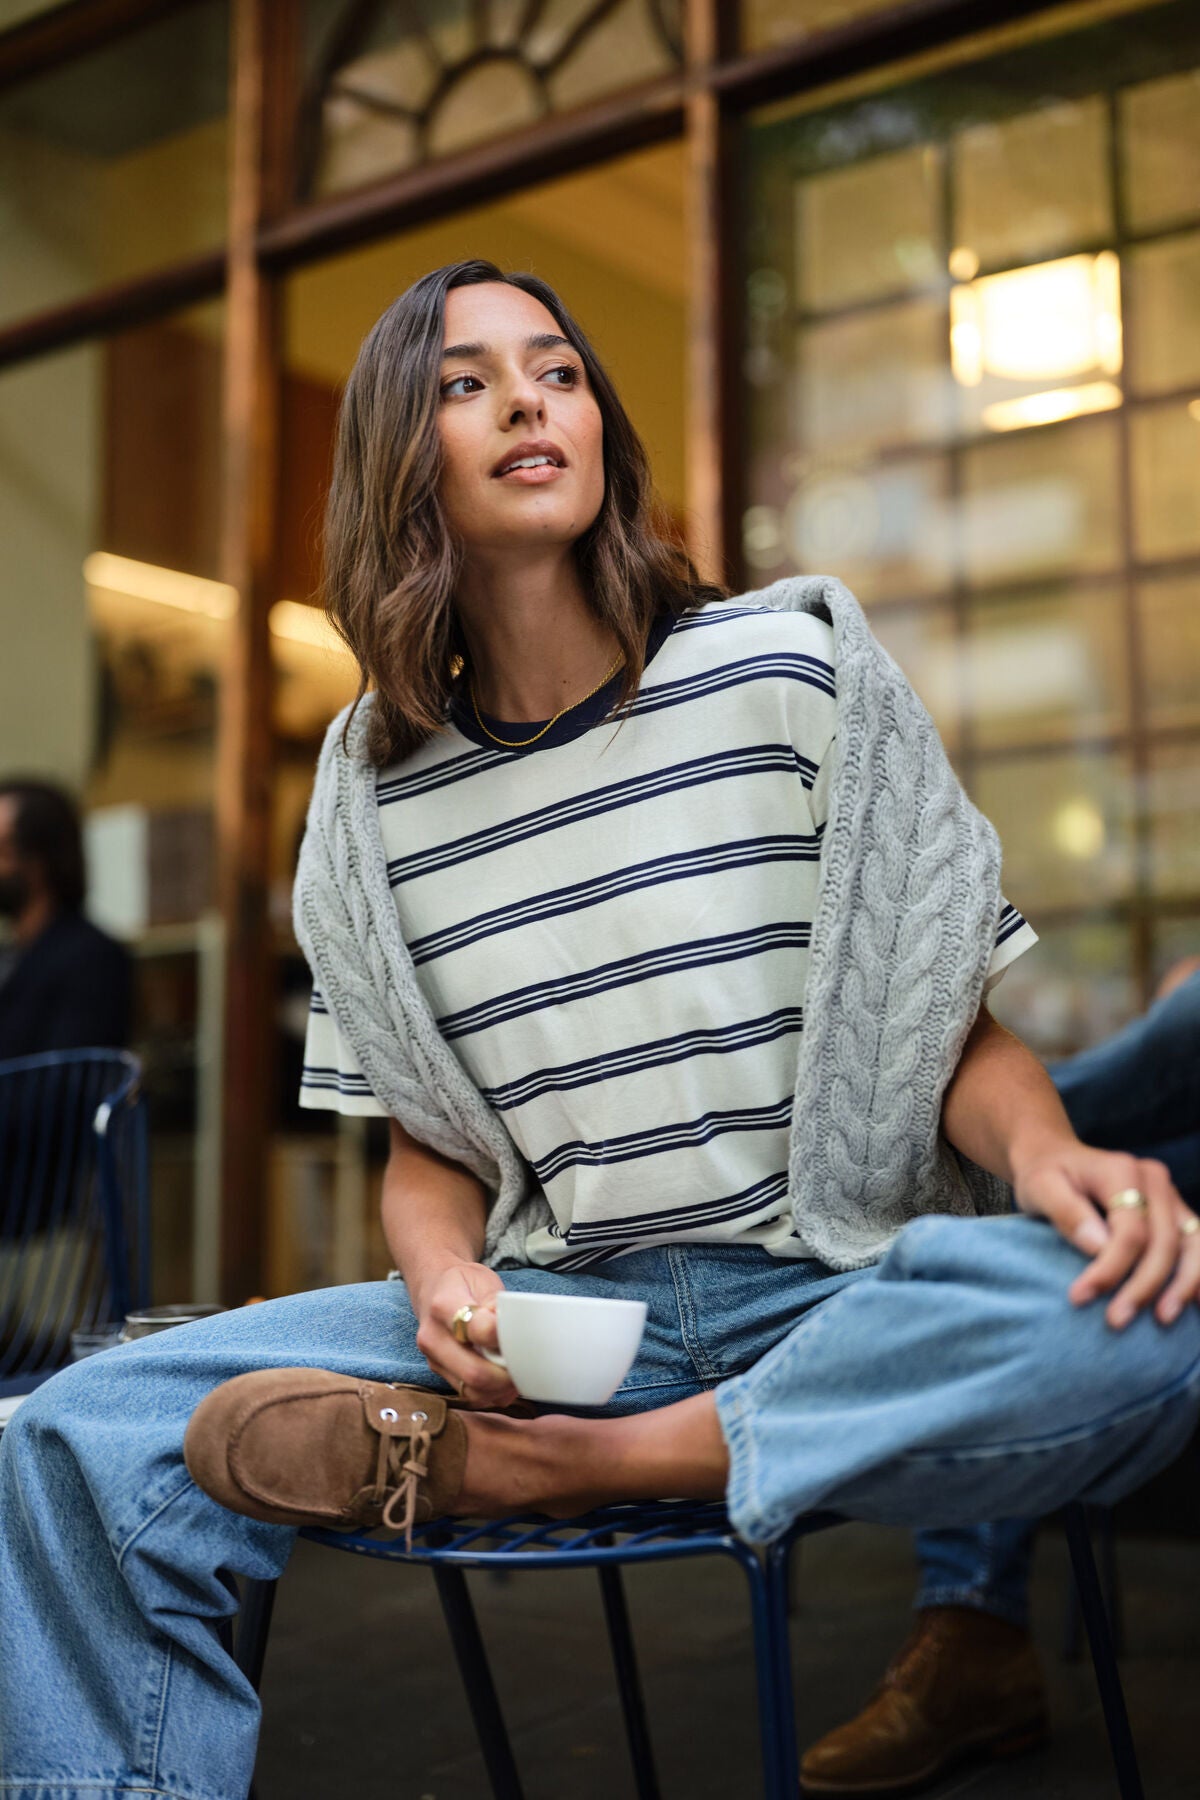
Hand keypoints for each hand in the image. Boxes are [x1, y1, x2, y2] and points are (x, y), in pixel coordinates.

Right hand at [414, 1262, 518, 1408]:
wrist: (434, 1288)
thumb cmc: (464, 1283)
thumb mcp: (484, 1281)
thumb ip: (499, 1307)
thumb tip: (516, 1335)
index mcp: (444, 1305)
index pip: (479, 1331)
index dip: (505, 1338)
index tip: (521, 1337)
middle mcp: (432, 1336)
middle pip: (474, 1372)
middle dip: (506, 1375)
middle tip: (525, 1365)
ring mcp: (433, 1359)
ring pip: (471, 1391)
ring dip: (499, 1389)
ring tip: (514, 1373)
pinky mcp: (439, 1373)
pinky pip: (468, 1395)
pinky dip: (491, 1394)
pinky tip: (502, 1380)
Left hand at [1013, 1139, 1199, 1328]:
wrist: (1056, 1157)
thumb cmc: (1046, 1175)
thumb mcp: (1040, 1187)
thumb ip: (1066, 1212)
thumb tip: (1098, 1246)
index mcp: (1121, 1170)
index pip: (1129, 1230)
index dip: (1110, 1268)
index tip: (1080, 1297)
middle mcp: (1154, 1180)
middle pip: (1163, 1241)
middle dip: (1142, 1286)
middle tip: (1115, 1320)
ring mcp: (1169, 1195)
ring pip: (1192, 1244)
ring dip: (1182, 1285)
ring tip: (1162, 1319)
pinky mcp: (1175, 1211)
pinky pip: (1196, 1243)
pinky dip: (1197, 1273)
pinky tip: (1194, 1302)